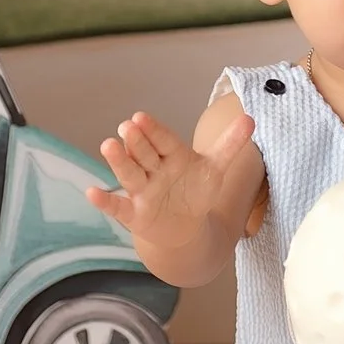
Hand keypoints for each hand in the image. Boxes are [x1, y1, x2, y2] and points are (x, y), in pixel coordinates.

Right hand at [85, 110, 259, 256]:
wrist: (185, 226)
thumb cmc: (195, 190)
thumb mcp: (214, 168)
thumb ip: (229, 145)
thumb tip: (251, 119)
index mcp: (171, 154)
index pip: (162, 139)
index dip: (153, 130)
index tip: (141, 117)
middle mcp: (153, 169)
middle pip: (144, 153)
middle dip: (136, 141)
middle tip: (127, 126)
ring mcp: (141, 191)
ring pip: (129, 173)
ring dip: (118, 161)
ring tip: (108, 145)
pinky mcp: (134, 213)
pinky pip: (117, 207)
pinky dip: (104, 201)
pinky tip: (92, 192)